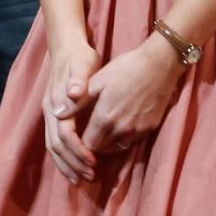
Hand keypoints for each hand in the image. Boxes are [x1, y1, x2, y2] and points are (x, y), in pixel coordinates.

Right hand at [43, 42, 100, 184]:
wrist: (67, 49)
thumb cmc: (79, 58)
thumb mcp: (82, 65)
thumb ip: (78, 80)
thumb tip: (73, 94)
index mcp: (56, 103)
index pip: (64, 135)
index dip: (77, 150)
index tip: (92, 161)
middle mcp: (49, 112)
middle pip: (56, 146)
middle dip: (72, 163)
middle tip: (90, 176)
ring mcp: (50, 115)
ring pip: (53, 147)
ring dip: (66, 165)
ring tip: (81, 179)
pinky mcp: (55, 117)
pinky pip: (55, 143)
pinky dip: (63, 158)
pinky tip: (74, 167)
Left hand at [81, 34, 183, 154]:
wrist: (159, 65)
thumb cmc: (125, 68)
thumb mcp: (98, 81)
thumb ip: (77, 101)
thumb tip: (56, 113)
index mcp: (105, 118)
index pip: (87, 145)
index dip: (80, 143)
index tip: (78, 136)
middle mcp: (121, 130)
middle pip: (101, 149)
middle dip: (93, 145)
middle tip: (90, 133)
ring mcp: (137, 131)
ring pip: (117, 147)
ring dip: (108, 142)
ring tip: (104, 130)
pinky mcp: (149, 129)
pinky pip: (132, 141)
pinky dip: (124, 137)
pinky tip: (122, 124)